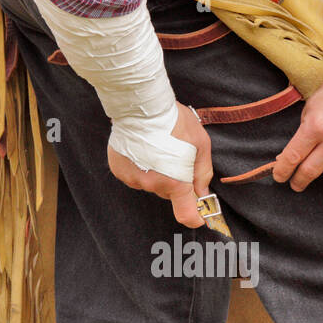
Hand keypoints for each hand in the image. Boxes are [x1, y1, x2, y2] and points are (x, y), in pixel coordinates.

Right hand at [107, 102, 213, 227]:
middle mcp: (153, 185)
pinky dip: (140, 166)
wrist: (141, 105)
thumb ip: (203, 173)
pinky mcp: (119, 171)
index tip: (199, 215)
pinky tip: (142, 149)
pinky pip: (135, 175)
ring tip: (157, 148)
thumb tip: (203, 192)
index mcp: (175, 182)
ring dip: (156, 172)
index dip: (194, 217)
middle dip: (175, 181)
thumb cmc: (174, 121)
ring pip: (151, 183)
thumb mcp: (200, 144)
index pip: (186, 215)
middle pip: (168, 192)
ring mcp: (133, 179)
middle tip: (176, 156)